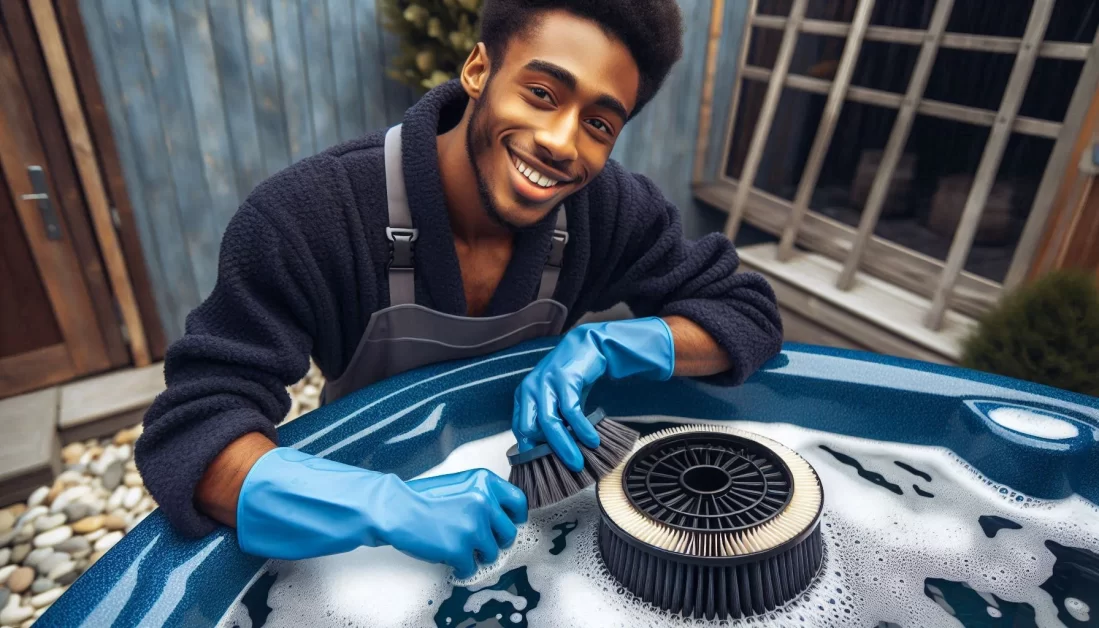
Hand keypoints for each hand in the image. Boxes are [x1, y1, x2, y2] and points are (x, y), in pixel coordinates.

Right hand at [235, 448, 526, 578]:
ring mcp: (473, 525)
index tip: (506, 524)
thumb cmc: (421, 498)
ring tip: (459, 548)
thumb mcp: (460, 485)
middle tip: (476, 541)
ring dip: (477, 555)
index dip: (513, 517)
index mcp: (485, 482)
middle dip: (493, 541)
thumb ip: (484, 496)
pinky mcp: (460, 548)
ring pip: (492, 553)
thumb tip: (503, 516)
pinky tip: (451, 561)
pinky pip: (473, 568)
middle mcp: (484, 501)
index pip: (519, 501)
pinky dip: (462, 569)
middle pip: (508, 532)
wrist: (394, 508)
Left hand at [512, 317, 674, 470]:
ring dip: (564, 447)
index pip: (519, 430)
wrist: (588, 346)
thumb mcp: (556, 400)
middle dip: (545, 453)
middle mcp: (530, 390)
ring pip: (549, 424)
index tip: (540, 468)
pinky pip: (571, 411)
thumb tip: (553, 453)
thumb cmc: (571, 377)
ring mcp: (546, 384)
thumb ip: (552, 421)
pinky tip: (591, 439)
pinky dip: (582, 429)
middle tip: (560, 469)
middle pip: (529, 430)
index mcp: (524, 396)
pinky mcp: (565, 380)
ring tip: (577, 462)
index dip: (529, 451)